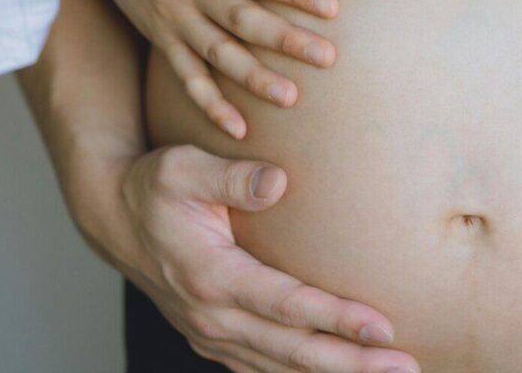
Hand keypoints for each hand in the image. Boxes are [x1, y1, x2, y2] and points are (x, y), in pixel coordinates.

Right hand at [56, 0, 339, 138]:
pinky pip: (187, 77)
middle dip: (285, 40)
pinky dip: (209, 104)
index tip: (331, 7)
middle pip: (243, 19)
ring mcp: (176, 18)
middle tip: (327, 59)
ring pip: (218, 54)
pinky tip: (238, 129)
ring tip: (290, 97)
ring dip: (253, 78)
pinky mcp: (163, 39)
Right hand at [111, 145, 418, 372]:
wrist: (115, 218)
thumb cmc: (155, 188)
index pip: (285, 305)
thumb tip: (278, 182)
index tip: (382, 326)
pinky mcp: (217, 338)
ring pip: (284, 367)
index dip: (335, 318)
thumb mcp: (182, 169)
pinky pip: (265, 369)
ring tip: (391, 372)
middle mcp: (213, 316)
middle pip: (294, 350)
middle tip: (405, 365)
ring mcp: (213, 334)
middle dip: (353, 362)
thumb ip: (229, 177)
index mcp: (210, 276)